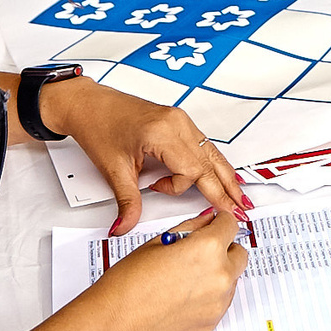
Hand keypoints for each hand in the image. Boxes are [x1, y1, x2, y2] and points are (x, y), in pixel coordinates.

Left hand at [43, 78, 251, 235]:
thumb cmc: (98, 126)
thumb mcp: (112, 169)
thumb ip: (126, 202)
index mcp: (163, 132)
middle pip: (210, 161)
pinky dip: (212, 163)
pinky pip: (202, 145)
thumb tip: (125, 227)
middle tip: (241, 210)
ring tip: (238, 196)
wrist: (89, 104)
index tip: (179, 196)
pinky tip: (222, 174)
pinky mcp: (178, 121)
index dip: (185, 188)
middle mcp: (178, 123)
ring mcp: (180, 120)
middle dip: (226, 188)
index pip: (191, 170)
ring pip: (211, 152)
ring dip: (223, 176)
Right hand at [70, 207, 247, 330]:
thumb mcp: (157, 243)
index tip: (213, 225)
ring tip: (185, 277)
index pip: (230, 224)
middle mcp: (219, 276)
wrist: (113, 327)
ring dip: (218, 273)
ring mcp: (218, 303)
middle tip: (199, 251)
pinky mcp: (212, 324)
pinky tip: (184, 296)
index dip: (219, 222)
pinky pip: (221, 302)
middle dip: (224, 248)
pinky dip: (210, 296)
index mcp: (207, 249)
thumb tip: (206, 221)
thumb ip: (190, 228)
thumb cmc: (126, 286)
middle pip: (239, 253)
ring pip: (232, 279)